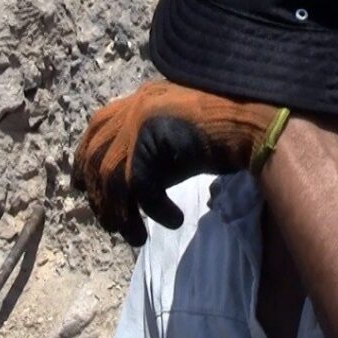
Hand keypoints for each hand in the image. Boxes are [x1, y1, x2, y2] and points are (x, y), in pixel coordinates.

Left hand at [71, 81, 275, 244]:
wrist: (255, 124)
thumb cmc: (224, 134)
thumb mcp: (175, 141)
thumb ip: (146, 153)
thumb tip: (121, 191)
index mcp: (139, 100)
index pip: (95, 128)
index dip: (84, 159)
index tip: (83, 187)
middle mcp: (135, 106)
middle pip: (98, 158)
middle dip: (101, 198)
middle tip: (114, 225)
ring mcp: (142, 121)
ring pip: (113, 178)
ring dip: (122, 215)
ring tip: (136, 237)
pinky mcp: (154, 139)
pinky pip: (142, 188)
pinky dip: (155, 212)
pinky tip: (173, 221)